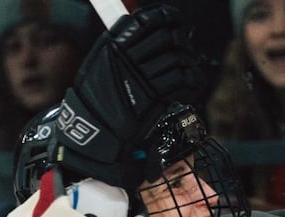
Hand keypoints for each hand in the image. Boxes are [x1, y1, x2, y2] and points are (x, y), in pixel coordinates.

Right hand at [50, 4, 202, 188]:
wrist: (94, 131)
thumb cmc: (95, 99)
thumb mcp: (99, 63)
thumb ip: (118, 41)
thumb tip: (142, 23)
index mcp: (115, 45)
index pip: (150, 20)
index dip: (168, 18)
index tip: (174, 21)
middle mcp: (129, 58)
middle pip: (168, 38)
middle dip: (180, 41)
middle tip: (183, 47)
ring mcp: (143, 77)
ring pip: (178, 59)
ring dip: (187, 62)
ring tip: (187, 67)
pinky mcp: (155, 97)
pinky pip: (183, 80)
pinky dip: (191, 81)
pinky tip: (189, 84)